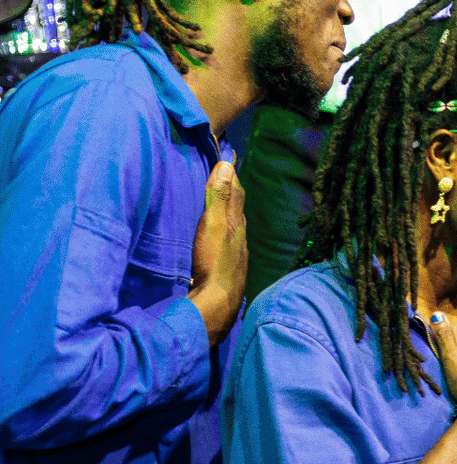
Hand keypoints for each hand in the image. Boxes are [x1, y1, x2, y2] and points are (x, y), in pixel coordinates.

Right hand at [189, 160, 247, 345]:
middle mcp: (238, 237)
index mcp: (236, 224)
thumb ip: (218, 197)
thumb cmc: (214, 262)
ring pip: (231, 226)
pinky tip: (212, 236)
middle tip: (223, 175)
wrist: (217, 304)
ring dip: (224, 212)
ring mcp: (233, 254)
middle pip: (235, 209)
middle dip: (230, 191)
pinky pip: (223, 241)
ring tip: (217, 202)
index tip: (227, 159)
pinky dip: (218, 231)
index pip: (236, 193)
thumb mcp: (213, 225)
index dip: (231, 176)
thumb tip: (227, 164)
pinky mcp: (223, 268)